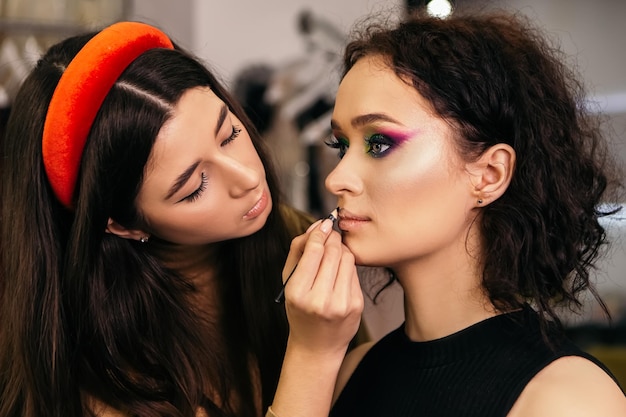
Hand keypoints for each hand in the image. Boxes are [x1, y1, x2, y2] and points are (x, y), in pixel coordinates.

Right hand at [282, 216, 363, 355]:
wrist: (316, 346)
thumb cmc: (300, 311)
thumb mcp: (289, 283)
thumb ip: (298, 251)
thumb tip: (317, 226)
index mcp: (298, 293)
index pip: (314, 251)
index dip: (319, 233)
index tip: (322, 224)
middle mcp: (320, 300)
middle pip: (333, 252)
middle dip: (332, 238)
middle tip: (330, 233)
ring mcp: (341, 304)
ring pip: (347, 259)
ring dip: (341, 249)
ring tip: (334, 252)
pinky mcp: (356, 306)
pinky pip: (354, 273)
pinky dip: (347, 266)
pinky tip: (339, 271)